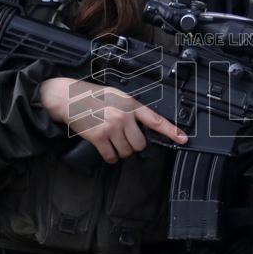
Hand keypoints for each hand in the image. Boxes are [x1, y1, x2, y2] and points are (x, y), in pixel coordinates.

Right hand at [40, 77, 187, 163]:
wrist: (69, 98)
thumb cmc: (92, 97)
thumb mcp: (116, 96)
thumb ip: (130, 110)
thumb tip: (140, 127)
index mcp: (130, 104)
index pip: (155, 120)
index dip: (171, 131)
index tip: (183, 139)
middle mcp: (123, 116)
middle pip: (140, 144)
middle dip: (132, 145)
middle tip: (122, 138)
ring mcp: (111, 127)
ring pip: (126, 152)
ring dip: (120, 151)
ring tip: (111, 140)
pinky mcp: (99, 138)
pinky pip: (111, 157)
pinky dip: (109, 157)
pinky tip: (105, 149)